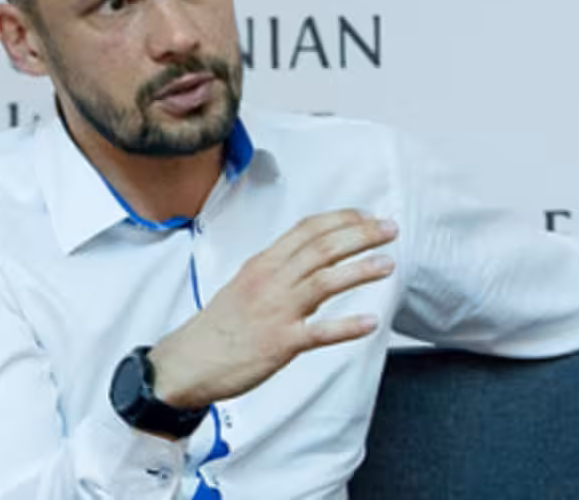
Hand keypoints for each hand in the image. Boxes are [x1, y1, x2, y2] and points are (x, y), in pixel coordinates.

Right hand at [147, 209, 397, 410]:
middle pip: (322, 248)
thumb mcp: (245, 282)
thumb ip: (278, 267)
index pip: (308, 230)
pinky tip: (372, 323)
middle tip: (390, 230)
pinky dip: (348, 326)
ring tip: (388, 264)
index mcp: (263, 263)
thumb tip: (310, 253)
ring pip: (324, 281)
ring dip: (360, 270)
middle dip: (361, 235)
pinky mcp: (280, 343)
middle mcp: (271, 281)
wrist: (188, 362)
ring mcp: (276, 311)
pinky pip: (320, 332)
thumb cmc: (220, 325)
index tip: (368, 216)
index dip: (342, 219)